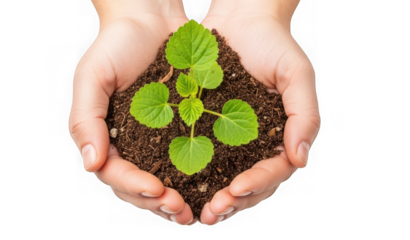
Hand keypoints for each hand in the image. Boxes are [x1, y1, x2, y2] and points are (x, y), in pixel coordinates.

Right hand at [68, 0, 196, 224]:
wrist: (150, 18)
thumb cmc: (115, 44)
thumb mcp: (92, 76)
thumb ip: (85, 119)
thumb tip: (90, 164)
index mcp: (107, 138)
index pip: (115, 174)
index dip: (133, 186)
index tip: (156, 189)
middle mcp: (132, 145)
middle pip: (140, 187)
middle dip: (158, 203)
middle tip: (180, 211)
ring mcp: (158, 140)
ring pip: (165, 181)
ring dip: (178, 199)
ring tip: (195, 211)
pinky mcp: (184, 129)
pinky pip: (190, 159)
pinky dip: (199, 177)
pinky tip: (215, 186)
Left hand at [198, 0, 320, 224]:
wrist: (241, 18)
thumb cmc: (274, 43)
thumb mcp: (297, 74)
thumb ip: (304, 114)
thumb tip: (300, 159)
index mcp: (280, 136)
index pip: (273, 171)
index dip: (257, 185)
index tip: (236, 190)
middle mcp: (255, 143)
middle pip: (248, 184)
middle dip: (232, 202)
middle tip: (211, 213)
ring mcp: (230, 138)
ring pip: (222, 177)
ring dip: (209, 197)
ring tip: (194, 212)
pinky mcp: (207, 127)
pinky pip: (199, 156)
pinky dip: (191, 175)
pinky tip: (176, 186)